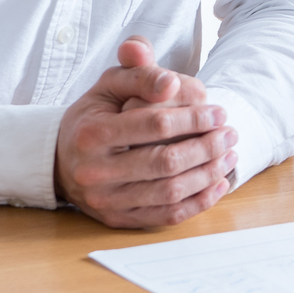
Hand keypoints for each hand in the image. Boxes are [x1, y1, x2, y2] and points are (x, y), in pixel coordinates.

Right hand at [54, 37, 238, 228]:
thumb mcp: (110, 84)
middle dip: (206, 147)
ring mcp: (106, 200)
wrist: (62, 159)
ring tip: (229, 156)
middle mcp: (95, 172)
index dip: (194, 118)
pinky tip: (218, 184)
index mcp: (92, 133)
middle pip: (165, 162)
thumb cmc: (95, 115)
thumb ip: (140, 73)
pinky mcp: (118, 219)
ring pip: (170, 192)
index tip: (220, 112)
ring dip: (208, 174)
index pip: (155, 124)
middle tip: (231, 134)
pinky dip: (198, 202)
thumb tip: (171, 82)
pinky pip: (166, 215)